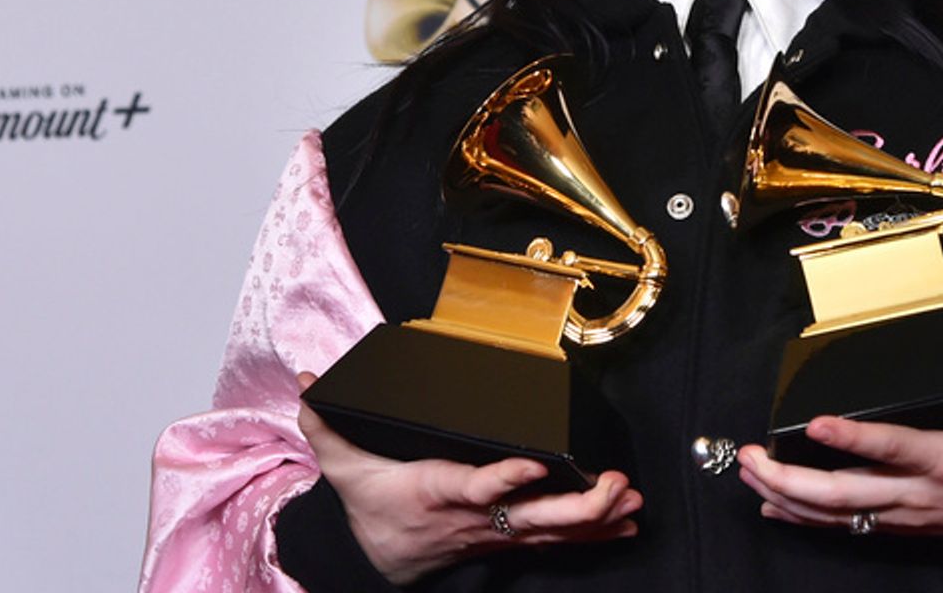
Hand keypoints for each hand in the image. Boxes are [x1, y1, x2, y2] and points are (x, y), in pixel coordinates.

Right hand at [294, 372, 641, 585]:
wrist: (378, 560)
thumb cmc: (372, 505)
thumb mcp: (342, 465)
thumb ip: (326, 423)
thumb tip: (310, 383)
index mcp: (437, 490)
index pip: (475, 485)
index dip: (506, 480)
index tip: (536, 466)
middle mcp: (474, 516)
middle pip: (531, 516)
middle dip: (578, 505)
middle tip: (613, 485)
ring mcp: (495, 531)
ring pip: (552, 529)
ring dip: (597, 517)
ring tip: (633, 501)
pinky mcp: (507, 537)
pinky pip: (556, 539)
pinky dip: (595, 533)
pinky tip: (627, 524)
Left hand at [735, 342, 942, 548]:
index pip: (896, 449)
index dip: (857, 440)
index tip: (820, 423)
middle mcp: (917, 492)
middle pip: (845, 494)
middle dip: (791, 478)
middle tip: (749, 456)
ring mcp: (903, 514)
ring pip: (835, 514)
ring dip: (785, 495)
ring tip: (746, 472)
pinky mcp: (898, 526)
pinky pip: (841, 527)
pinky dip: (802, 517)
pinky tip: (770, 503)